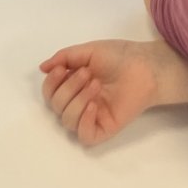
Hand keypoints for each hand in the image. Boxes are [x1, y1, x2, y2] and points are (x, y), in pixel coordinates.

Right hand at [40, 41, 159, 147]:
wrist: (144, 65)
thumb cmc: (119, 56)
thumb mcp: (88, 51)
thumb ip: (64, 57)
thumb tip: (42, 68)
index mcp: (74, 85)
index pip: (50, 93)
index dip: (50, 83)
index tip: (61, 69)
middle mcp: (79, 102)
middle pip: (56, 107)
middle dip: (68, 87)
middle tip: (87, 73)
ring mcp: (92, 116)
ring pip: (67, 121)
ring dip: (77, 100)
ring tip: (96, 85)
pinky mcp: (105, 128)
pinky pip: (84, 135)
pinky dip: (84, 121)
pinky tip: (94, 105)